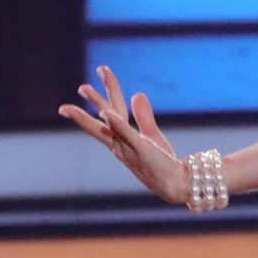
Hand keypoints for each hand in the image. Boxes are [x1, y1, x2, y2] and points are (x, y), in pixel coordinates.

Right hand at [58, 65, 187, 204]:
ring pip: (108, 124)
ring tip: (84, 89)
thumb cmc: (161, 164)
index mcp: (121, 138)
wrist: (176, 185)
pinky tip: (106, 113)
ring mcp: (128, 147)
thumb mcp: (151, 136)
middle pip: (105, 115)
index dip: (104, 94)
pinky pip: (127, 135)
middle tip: (82, 85)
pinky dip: (116, 124)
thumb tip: (137, 94)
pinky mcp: (141, 150)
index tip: (99, 73)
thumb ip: (143, 117)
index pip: (111, 111)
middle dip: (94, 99)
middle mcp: (119, 143)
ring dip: (98, 105)